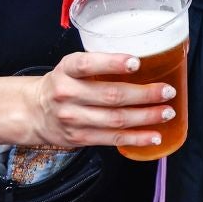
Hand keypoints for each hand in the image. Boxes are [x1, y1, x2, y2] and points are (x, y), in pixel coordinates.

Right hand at [17, 51, 175, 148]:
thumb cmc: (64, 83)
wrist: (34, 111)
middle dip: (144, 94)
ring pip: (115, 119)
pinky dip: (136, 138)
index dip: (113, 63)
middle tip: (167, 91)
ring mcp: (73, 119)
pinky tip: (154, 135)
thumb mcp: (73, 66)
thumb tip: (145, 62)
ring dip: (146, 117)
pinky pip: (113, 139)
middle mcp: (67, 93)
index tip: (136, 62)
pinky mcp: (80, 138)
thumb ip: (99, 64)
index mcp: (67, 69)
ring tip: (167, 112)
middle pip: (110, 95)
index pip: (88, 65)